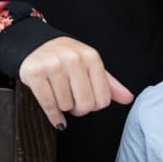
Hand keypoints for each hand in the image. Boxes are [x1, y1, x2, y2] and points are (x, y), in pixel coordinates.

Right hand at [18, 36, 133, 129]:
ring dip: (64, 107)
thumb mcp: (90, 65)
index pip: (103, 98)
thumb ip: (109, 83)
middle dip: (79, 109)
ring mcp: (53, 65)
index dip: (96, 105)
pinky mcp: (34, 74)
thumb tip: (128, 98)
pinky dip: (54, 116)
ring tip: (61, 97)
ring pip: (66, 106)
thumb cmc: (66, 58)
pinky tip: (56, 116)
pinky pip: (48, 105)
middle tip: (74, 102)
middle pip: (85, 104)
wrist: (36, 45)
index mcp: (90, 57)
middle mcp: (73, 59)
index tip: (89, 101)